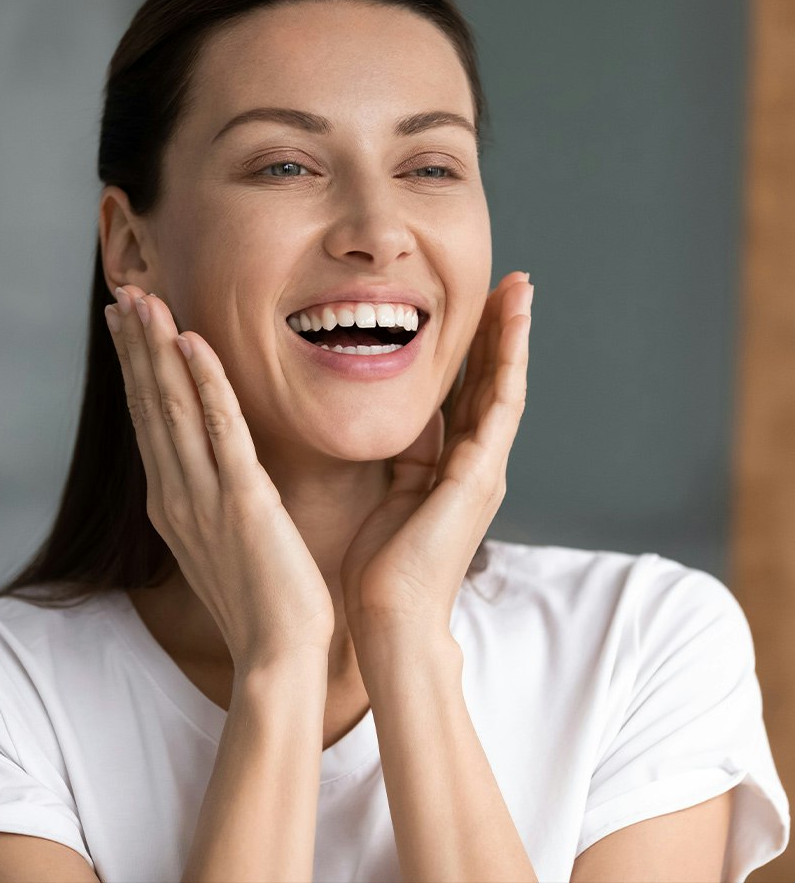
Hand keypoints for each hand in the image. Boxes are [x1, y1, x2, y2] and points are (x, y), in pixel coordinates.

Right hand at [105, 286, 334, 673]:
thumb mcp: (223, 542)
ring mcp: (203, 498)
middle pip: (150, 405)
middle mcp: (176, 495)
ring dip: (157, 350)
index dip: (137, 370)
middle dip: (136, 347)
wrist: (276, 657)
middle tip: (124, 294)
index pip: (150, 422)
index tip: (128, 326)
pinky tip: (192, 343)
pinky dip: (204, 383)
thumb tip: (214, 467)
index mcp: (173, 503)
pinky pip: (221, 430)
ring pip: (174, 408)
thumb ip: (211, 498)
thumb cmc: (259, 602)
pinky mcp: (241, 502)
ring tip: (144, 300)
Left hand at [339, 271, 533, 638]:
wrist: (391, 618)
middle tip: (512, 284)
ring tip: (519, 290)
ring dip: (512, 337)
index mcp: (454, 467)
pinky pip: (497, 408)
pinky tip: (511, 328)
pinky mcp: (478, 476)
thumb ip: (408, 456)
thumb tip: (407, 418)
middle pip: (493, 383)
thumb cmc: (383, 567)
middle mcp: (477, 463)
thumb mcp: (394, 493)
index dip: (476, 352)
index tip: (478, 309)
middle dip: (501, 333)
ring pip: (503, 387)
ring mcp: (483, 469)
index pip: (469, 396)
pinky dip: (506, 365)